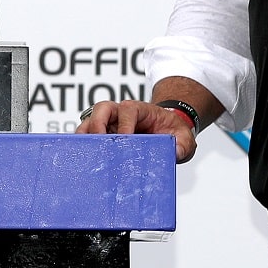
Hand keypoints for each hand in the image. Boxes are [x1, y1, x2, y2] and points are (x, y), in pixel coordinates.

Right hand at [75, 99, 198, 163]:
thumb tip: (175, 152)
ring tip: (83, 152)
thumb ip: (183, 144)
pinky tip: (83, 158)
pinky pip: (88, 135)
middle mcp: (120, 113)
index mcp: (139, 110)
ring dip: (85, 135)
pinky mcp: (103, 135)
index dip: (124, 125)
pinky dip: (83, 145)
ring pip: (90, 121)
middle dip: (97, 125)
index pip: (128, 111)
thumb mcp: (183, 136)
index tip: (125, 141)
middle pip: (102, 109)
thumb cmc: (172, 130)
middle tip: (98, 145)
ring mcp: (109, 123)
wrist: (165, 129)